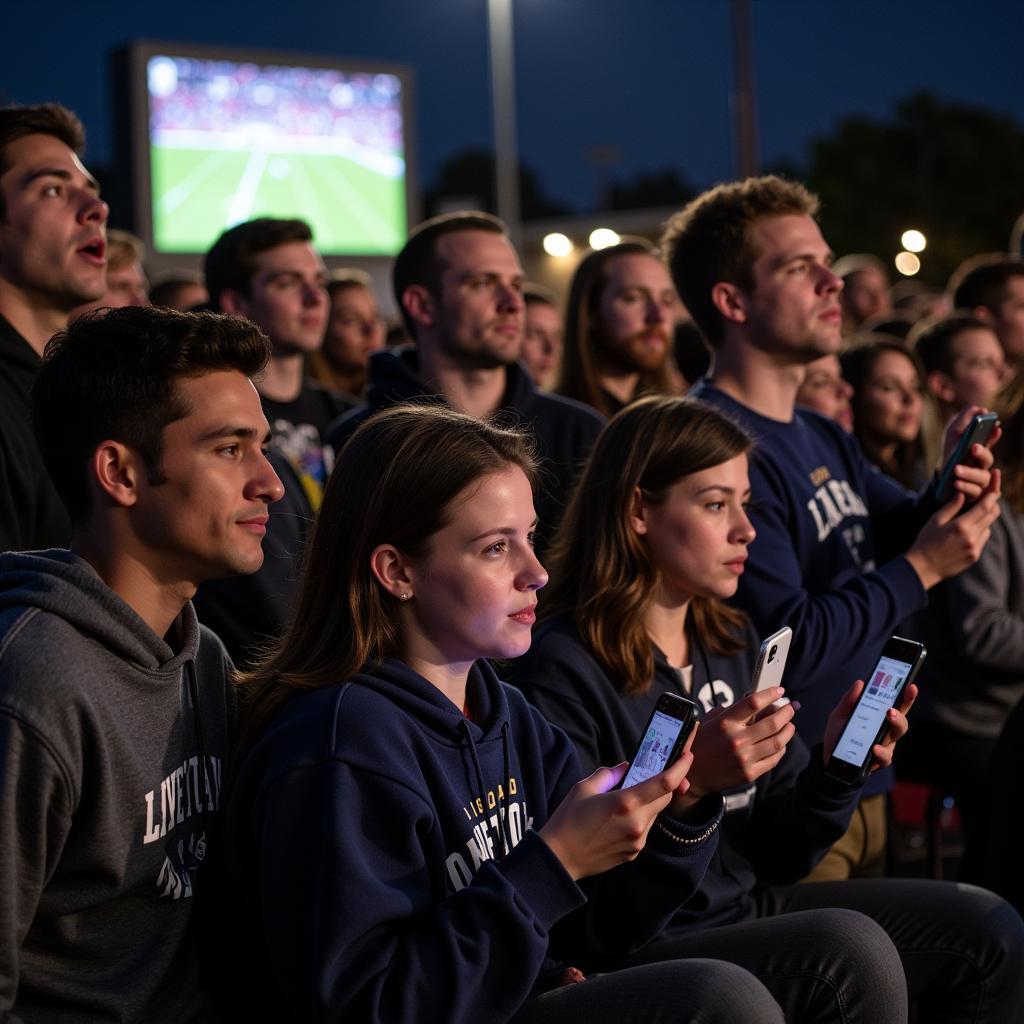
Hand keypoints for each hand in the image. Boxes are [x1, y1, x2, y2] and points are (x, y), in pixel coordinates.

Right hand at [539, 751, 692, 879]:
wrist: (559, 858)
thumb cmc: (568, 821)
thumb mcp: (584, 788)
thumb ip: (609, 774)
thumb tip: (625, 768)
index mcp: (625, 802)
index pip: (665, 783)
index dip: (680, 768)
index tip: (687, 756)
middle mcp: (637, 823)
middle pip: (664, 798)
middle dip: (667, 784)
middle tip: (660, 772)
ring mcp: (637, 840)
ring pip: (654, 814)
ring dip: (649, 802)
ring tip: (626, 798)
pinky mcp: (634, 853)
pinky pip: (644, 830)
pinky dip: (639, 819)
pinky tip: (618, 819)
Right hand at [684, 688, 795, 800]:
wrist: (693, 774)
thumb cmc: (701, 743)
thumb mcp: (711, 721)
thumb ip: (732, 710)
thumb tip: (756, 700)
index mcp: (725, 723)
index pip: (753, 703)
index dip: (770, 694)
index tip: (779, 690)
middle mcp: (736, 740)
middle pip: (772, 723)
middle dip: (786, 712)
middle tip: (790, 707)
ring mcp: (744, 758)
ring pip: (777, 742)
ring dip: (788, 730)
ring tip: (789, 724)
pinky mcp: (749, 773)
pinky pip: (773, 759)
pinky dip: (781, 748)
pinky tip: (781, 743)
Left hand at [823, 679, 917, 773]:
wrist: (830, 758)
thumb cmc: (838, 734)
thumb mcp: (839, 714)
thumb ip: (849, 700)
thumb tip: (861, 683)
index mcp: (879, 717)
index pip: (896, 706)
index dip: (907, 697)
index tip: (911, 686)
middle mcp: (886, 731)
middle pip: (901, 722)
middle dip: (899, 714)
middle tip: (891, 709)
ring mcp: (885, 746)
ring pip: (896, 736)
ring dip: (894, 726)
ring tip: (889, 718)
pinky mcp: (879, 761)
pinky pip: (885, 757)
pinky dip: (881, 752)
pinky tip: (875, 748)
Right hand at [905, 469, 1000, 589]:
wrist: (923, 568)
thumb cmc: (925, 542)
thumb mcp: (935, 521)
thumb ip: (951, 507)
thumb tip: (962, 493)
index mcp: (961, 526)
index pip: (985, 506)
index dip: (992, 494)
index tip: (994, 485)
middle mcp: (971, 537)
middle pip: (992, 516)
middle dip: (992, 504)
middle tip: (987, 497)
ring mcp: (975, 548)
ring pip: (988, 527)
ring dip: (984, 519)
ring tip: (972, 515)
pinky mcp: (975, 556)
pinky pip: (983, 539)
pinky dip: (980, 531)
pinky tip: (967, 531)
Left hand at [940, 405, 1000, 499]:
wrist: (941, 477)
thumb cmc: (951, 452)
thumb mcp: (953, 433)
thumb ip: (965, 419)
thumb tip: (979, 408)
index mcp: (980, 449)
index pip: (990, 441)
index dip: (993, 435)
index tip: (995, 427)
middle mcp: (983, 465)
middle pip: (988, 459)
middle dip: (982, 453)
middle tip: (973, 447)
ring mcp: (980, 480)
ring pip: (982, 478)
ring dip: (969, 473)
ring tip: (956, 469)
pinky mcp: (973, 494)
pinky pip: (973, 493)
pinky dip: (965, 487)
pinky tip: (956, 483)